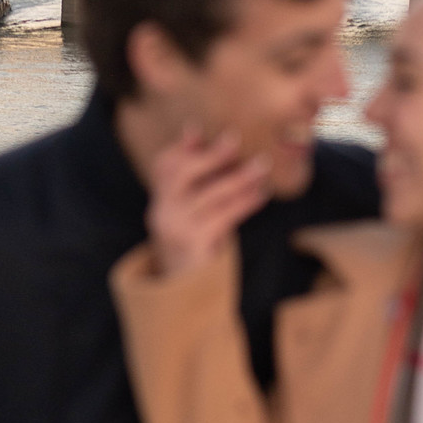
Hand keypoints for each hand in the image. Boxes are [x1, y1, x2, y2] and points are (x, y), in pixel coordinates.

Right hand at [146, 128, 269, 276]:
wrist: (188, 293)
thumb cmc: (198, 244)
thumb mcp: (194, 211)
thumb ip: (199, 180)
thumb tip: (197, 133)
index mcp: (160, 202)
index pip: (163, 166)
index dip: (181, 146)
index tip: (199, 128)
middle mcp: (161, 213)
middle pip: (182, 174)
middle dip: (211, 155)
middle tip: (235, 139)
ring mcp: (175, 229)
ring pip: (209, 195)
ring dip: (239, 178)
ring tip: (262, 166)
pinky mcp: (194, 244)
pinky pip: (223, 217)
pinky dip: (244, 203)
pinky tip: (261, 194)